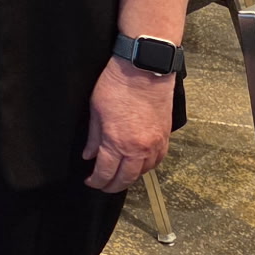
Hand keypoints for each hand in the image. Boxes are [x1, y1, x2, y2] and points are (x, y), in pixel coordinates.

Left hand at [82, 57, 175, 192]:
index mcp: (118, 143)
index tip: (90, 181)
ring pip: (143, 172)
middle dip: (112, 185)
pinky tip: (139, 164)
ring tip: (119, 175)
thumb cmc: (117, 84)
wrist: (144, 69)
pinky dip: (147, 166)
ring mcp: (155, 144)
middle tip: (103, 185)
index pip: (106, 173)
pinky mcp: (165, 136)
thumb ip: (94, 137)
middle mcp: (139, 148)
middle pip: (126, 178)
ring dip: (130, 176)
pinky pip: (157, 160)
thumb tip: (89, 155)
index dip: (96, 181)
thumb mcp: (95, 110)